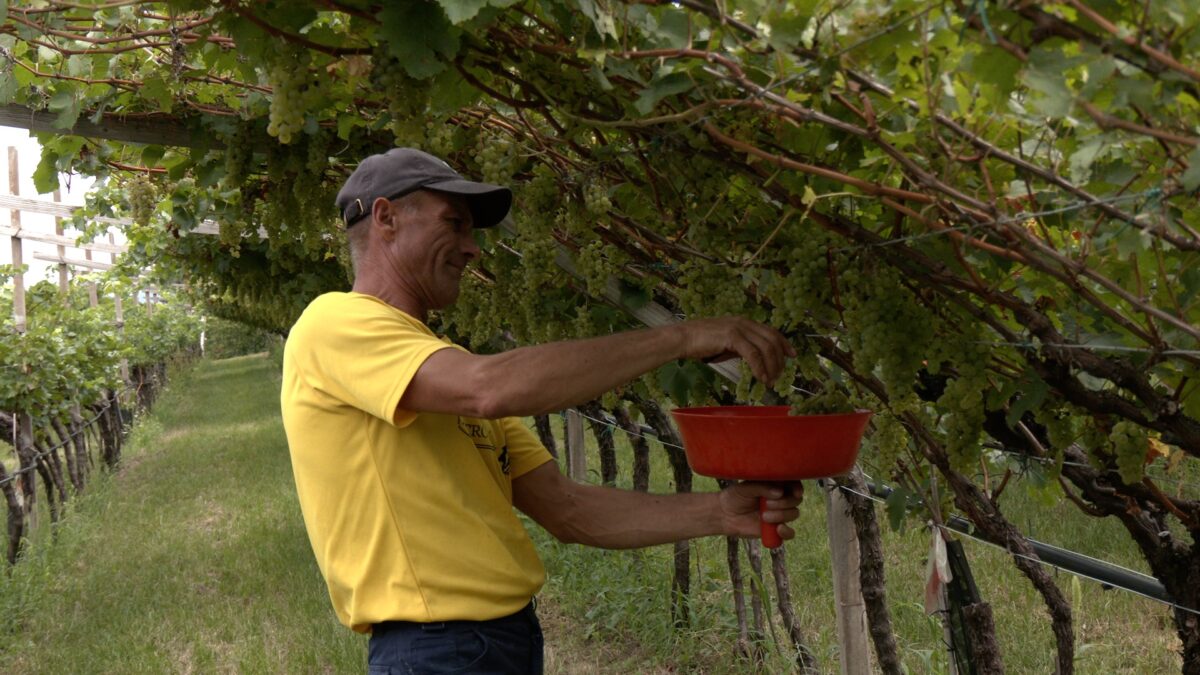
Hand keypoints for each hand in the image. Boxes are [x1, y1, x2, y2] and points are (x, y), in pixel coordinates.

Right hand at [676, 317, 795, 383]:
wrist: (682, 338)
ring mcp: (738, 328)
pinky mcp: (732, 336)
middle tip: (779, 376)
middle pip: (772, 339)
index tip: (792, 355)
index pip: (771, 331)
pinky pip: (753, 354)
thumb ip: (741, 348)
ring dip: (771, 366)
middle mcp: (744, 322)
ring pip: (766, 347)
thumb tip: (754, 360)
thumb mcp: (726, 343)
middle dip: (779, 359)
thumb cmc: (700, 343)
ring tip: (770, 381)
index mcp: (744, 322)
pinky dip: (760, 368)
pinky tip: (761, 378)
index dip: (784, 343)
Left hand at [719, 481, 803, 540]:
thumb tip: (780, 493)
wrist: (725, 514)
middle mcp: (781, 499)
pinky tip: (778, 529)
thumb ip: (762, 487)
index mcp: (776, 485)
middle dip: (784, 503)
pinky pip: (790, 533)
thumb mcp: (746, 488)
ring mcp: (780, 514)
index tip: (795, 492)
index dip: (797, 488)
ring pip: (794, 514)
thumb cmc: (736, 496)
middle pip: (796, 500)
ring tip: (763, 516)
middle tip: (766, 504)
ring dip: (781, 515)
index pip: (793, 484)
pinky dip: (787, 532)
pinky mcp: (776, 529)